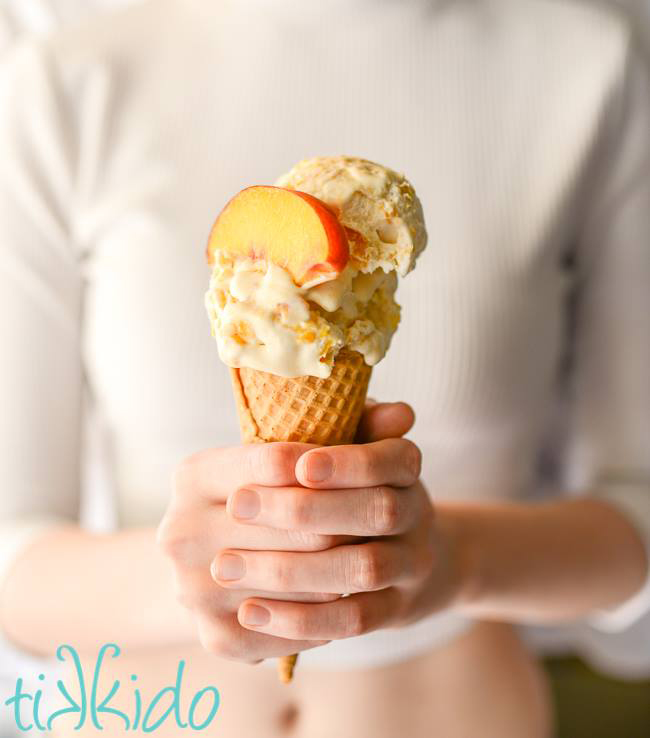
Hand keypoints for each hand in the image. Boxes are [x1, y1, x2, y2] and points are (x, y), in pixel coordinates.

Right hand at [156, 401, 416, 662]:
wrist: (228, 559)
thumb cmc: (275, 494)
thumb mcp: (301, 453)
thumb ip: (351, 426)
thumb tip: (402, 413)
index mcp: (193, 476)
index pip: (273, 463)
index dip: (333, 464)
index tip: (374, 472)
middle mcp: (179, 531)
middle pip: (291, 525)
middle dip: (345, 520)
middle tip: (384, 522)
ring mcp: (190, 587)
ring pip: (294, 582)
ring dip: (340, 571)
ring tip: (369, 559)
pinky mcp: (212, 634)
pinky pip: (283, 632)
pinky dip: (321, 617)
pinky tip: (342, 598)